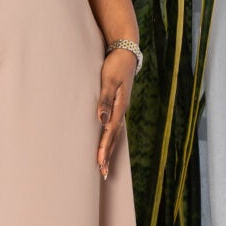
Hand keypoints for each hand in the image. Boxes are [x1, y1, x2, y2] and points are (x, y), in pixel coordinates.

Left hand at [96, 48, 136, 178]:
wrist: (126, 52)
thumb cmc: (115, 65)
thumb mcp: (109, 80)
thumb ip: (105, 99)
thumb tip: (101, 120)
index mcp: (120, 106)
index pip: (110, 132)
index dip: (104, 147)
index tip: (99, 162)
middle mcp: (121, 110)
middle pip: (114, 137)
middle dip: (108, 155)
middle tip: (103, 173)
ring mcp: (121, 108)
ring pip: (115, 134)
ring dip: (110, 149)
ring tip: (104, 165)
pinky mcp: (118, 105)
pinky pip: (114, 126)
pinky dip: (111, 138)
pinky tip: (108, 144)